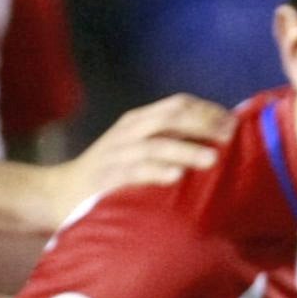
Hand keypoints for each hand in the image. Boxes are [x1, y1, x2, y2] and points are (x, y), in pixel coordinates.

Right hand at [42, 94, 234, 226]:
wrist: (62, 192)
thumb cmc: (112, 175)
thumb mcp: (139, 150)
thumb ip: (169, 144)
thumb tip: (216, 148)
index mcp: (138, 121)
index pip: (177, 105)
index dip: (207, 110)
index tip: (234, 123)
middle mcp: (129, 131)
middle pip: (170, 117)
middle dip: (203, 124)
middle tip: (230, 138)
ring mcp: (117, 153)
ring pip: (156, 144)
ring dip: (186, 150)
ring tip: (213, 159)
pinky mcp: (108, 177)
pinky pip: (135, 171)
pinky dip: (157, 172)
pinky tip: (177, 177)